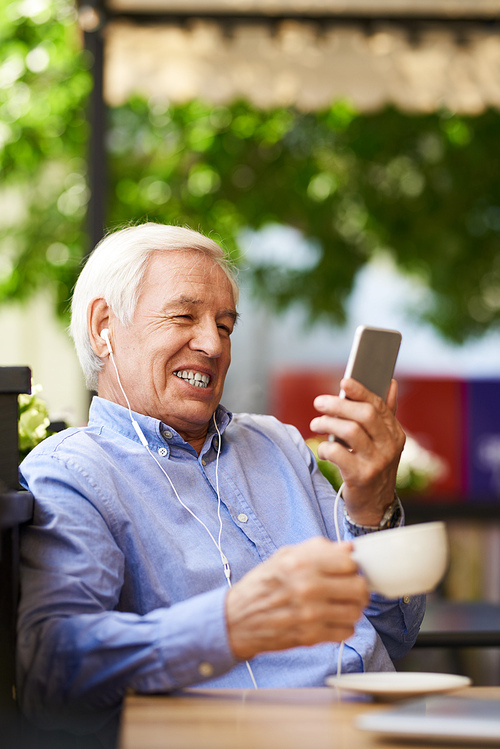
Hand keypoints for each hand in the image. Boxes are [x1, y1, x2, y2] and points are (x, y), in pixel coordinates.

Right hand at [225, 537, 368, 660]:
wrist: (237, 619)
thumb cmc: (261, 585)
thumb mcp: (284, 556)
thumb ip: (317, 549)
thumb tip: (348, 548)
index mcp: (301, 563)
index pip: (349, 562)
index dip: (349, 566)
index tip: (345, 570)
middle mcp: (308, 587)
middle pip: (358, 587)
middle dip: (357, 587)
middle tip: (349, 589)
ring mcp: (310, 614)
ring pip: (356, 611)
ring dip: (352, 608)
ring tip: (341, 605)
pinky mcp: (311, 636)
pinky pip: (346, 632)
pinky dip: (343, 627)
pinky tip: (332, 620)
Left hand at [309, 378, 405, 525]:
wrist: (375, 506)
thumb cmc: (374, 467)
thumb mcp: (384, 442)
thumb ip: (386, 413)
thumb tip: (392, 383)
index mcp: (395, 434)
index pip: (378, 405)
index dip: (360, 391)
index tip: (344, 381)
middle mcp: (390, 447)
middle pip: (364, 415)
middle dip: (338, 405)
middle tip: (319, 402)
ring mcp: (377, 462)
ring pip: (350, 431)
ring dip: (328, 423)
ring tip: (316, 423)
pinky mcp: (361, 477)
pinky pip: (338, 453)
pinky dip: (326, 448)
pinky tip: (324, 450)